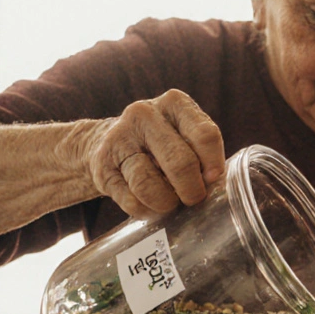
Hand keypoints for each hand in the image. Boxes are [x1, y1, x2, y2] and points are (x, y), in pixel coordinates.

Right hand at [85, 89, 225, 217]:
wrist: (105, 143)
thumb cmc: (161, 144)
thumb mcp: (185, 135)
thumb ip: (203, 152)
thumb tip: (213, 182)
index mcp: (174, 103)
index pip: (205, 136)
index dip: (213, 164)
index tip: (212, 179)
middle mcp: (144, 114)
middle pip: (181, 163)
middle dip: (192, 190)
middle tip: (193, 198)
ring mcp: (118, 138)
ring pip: (150, 185)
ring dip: (166, 203)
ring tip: (170, 203)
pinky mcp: (101, 166)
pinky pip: (131, 201)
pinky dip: (146, 211)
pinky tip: (149, 205)